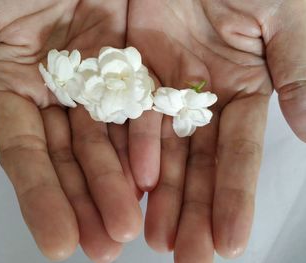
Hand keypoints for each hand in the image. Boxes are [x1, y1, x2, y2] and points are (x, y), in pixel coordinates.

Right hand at [0, 0, 142, 260]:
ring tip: (130, 228)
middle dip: (88, 203)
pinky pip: (139, 107)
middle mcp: (55, 92)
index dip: (41, 200)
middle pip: (72, 158)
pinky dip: (144, 143)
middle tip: (106, 247)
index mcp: (13, 86)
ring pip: (108, 141)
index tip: (58, 245)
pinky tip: (152, 179)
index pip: (27, 156)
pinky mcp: (128, 64)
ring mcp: (94, 80)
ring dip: (119, 185)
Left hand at [128, 0, 305, 261]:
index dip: (234, 199)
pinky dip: (134, 150)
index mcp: (244, 92)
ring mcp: (167, 89)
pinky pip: (131, 117)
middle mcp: (204, 100)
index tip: (230, 243)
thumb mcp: (287, 24)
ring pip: (163, 151)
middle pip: (199, 165)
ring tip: (156, 238)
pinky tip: (135, 185)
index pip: (239, 157)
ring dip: (161, 194)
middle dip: (194, 210)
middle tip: (187, 256)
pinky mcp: (135, 73)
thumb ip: (300, 79)